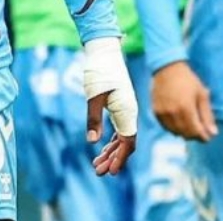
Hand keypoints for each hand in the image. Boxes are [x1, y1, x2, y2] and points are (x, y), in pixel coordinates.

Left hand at [83, 37, 137, 175]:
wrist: (104, 50)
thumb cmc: (99, 71)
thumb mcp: (93, 95)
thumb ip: (93, 118)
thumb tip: (92, 142)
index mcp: (127, 111)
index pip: (127, 142)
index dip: (120, 158)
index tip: (110, 172)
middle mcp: (130, 112)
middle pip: (125, 143)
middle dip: (112, 159)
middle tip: (98, 172)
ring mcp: (125, 109)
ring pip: (121, 137)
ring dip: (110, 151)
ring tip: (97, 164)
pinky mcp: (120, 105)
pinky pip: (119, 128)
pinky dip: (110, 140)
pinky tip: (101, 147)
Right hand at [152, 61, 217, 141]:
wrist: (166, 67)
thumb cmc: (188, 80)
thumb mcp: (202, 95)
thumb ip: (207, 115)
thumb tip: (213, 133)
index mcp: (186, 108)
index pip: (196, 132)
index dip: (203, 137)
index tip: (208, 137)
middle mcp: (173, 113)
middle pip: (185, 134)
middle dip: (194, 136)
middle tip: (200, 131)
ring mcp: (162, 112)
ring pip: (174, 132)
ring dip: (184, 133)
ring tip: (189, 127)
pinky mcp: (155, 110)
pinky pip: (165, 126)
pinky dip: (173, 128)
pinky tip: (178, 123)